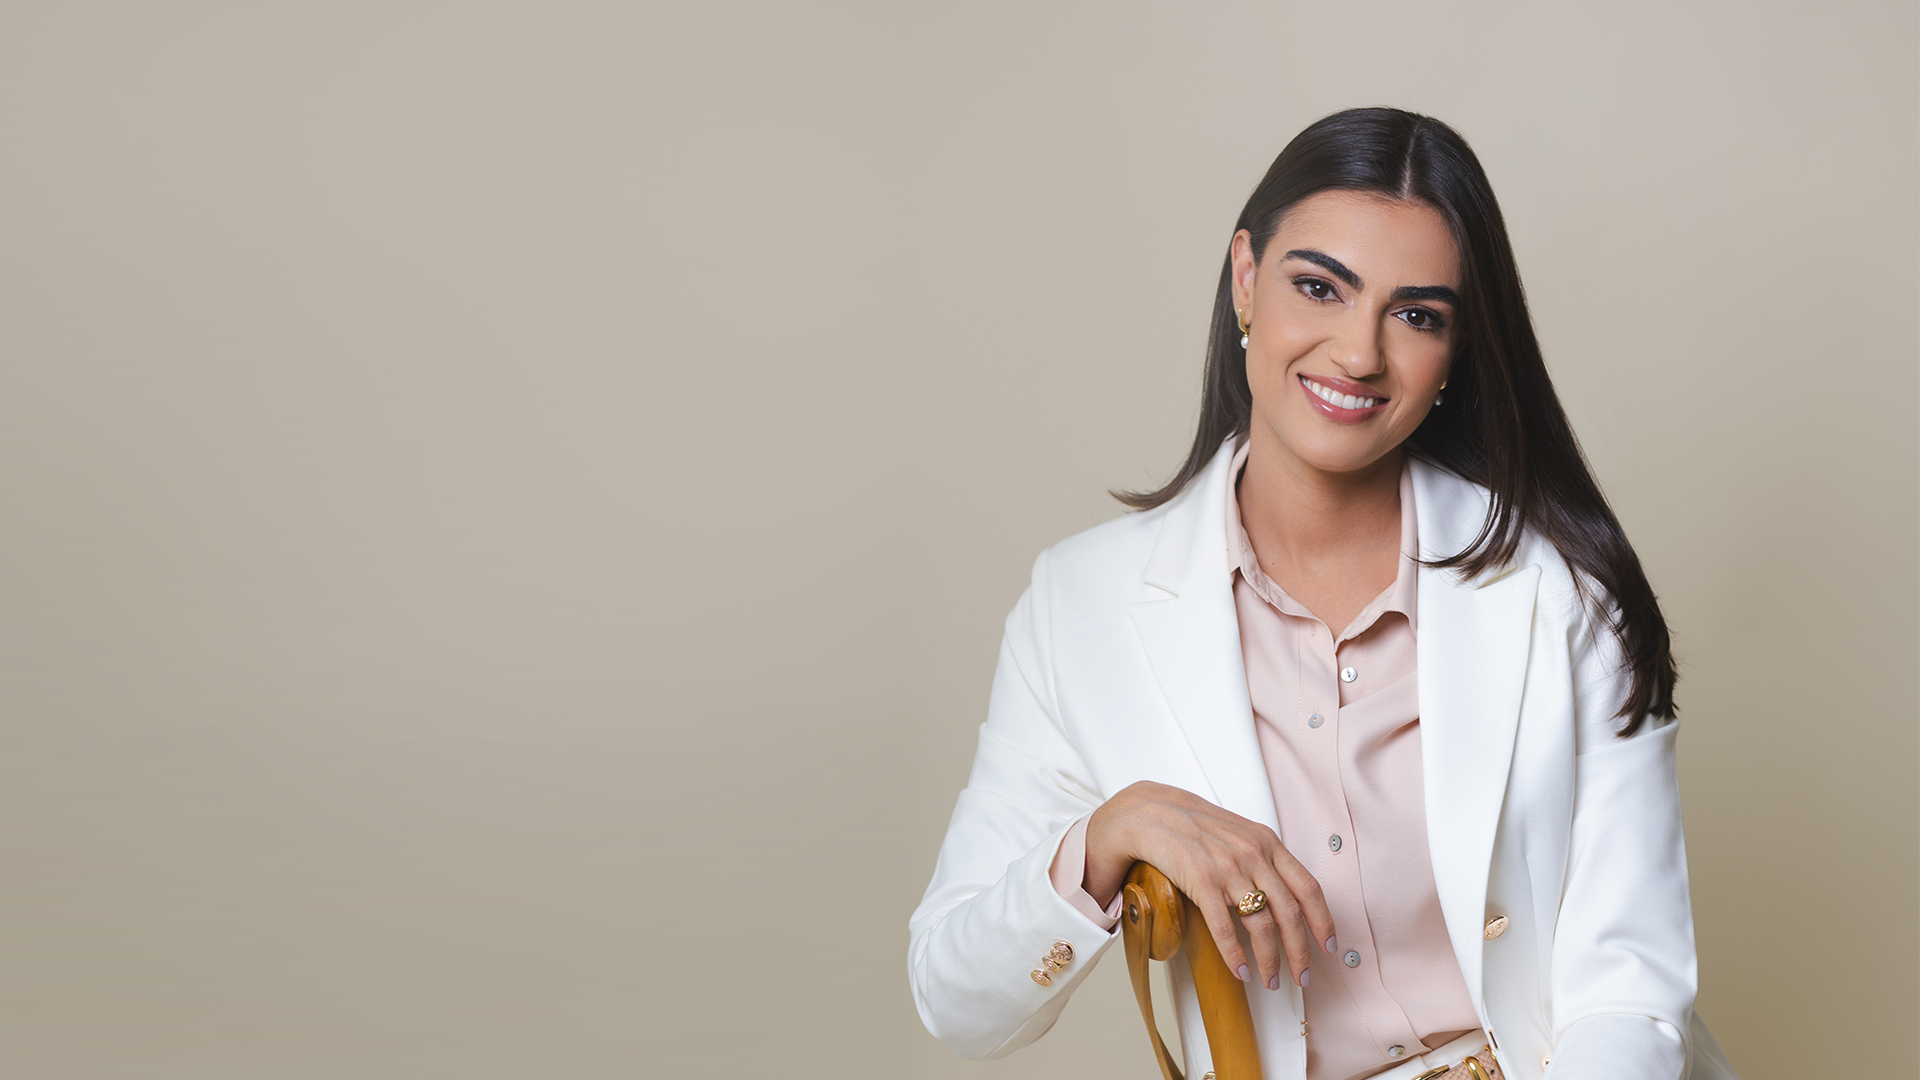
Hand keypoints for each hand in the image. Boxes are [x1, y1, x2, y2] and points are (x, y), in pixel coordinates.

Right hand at [1084, 780, 1335, 990]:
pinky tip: (1241, 970)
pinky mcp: (1201, 881)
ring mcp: (1228, 868)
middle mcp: (1253, 854)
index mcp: (1267, 843)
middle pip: (1290, 913)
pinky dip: (1236, 955)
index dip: (1323, 921)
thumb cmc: (1194, 825)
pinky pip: (1225, 927)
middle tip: (1302, 977)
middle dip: (1300, 952)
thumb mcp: (1239, 833)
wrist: (1151, 812)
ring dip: (1270, 960)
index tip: (1328, 946)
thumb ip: (1262, 858)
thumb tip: (1282, 896)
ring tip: (1271, 980)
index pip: (1308, 887)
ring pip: (1262, 925)